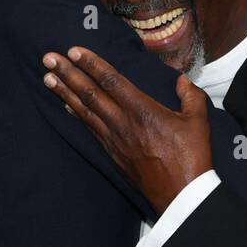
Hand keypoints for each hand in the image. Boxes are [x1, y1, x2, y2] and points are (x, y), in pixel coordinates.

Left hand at [42, 47, 212, 212]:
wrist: (180, 195)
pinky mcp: (112, 153)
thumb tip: (181, 80)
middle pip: (89, 93)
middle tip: (48, 58)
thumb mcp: (198, 122)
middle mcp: (122, 122)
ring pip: (84, 111)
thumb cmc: (191, 157)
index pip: (111, 81)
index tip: (73, 51)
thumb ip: (190, 96)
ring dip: (64, 93)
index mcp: (142, 110)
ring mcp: (114, 139)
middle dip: (67, 74)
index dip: (91, 64)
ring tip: (47, 77)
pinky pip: (89, 129)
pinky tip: (65, 105)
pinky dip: (76, 115)